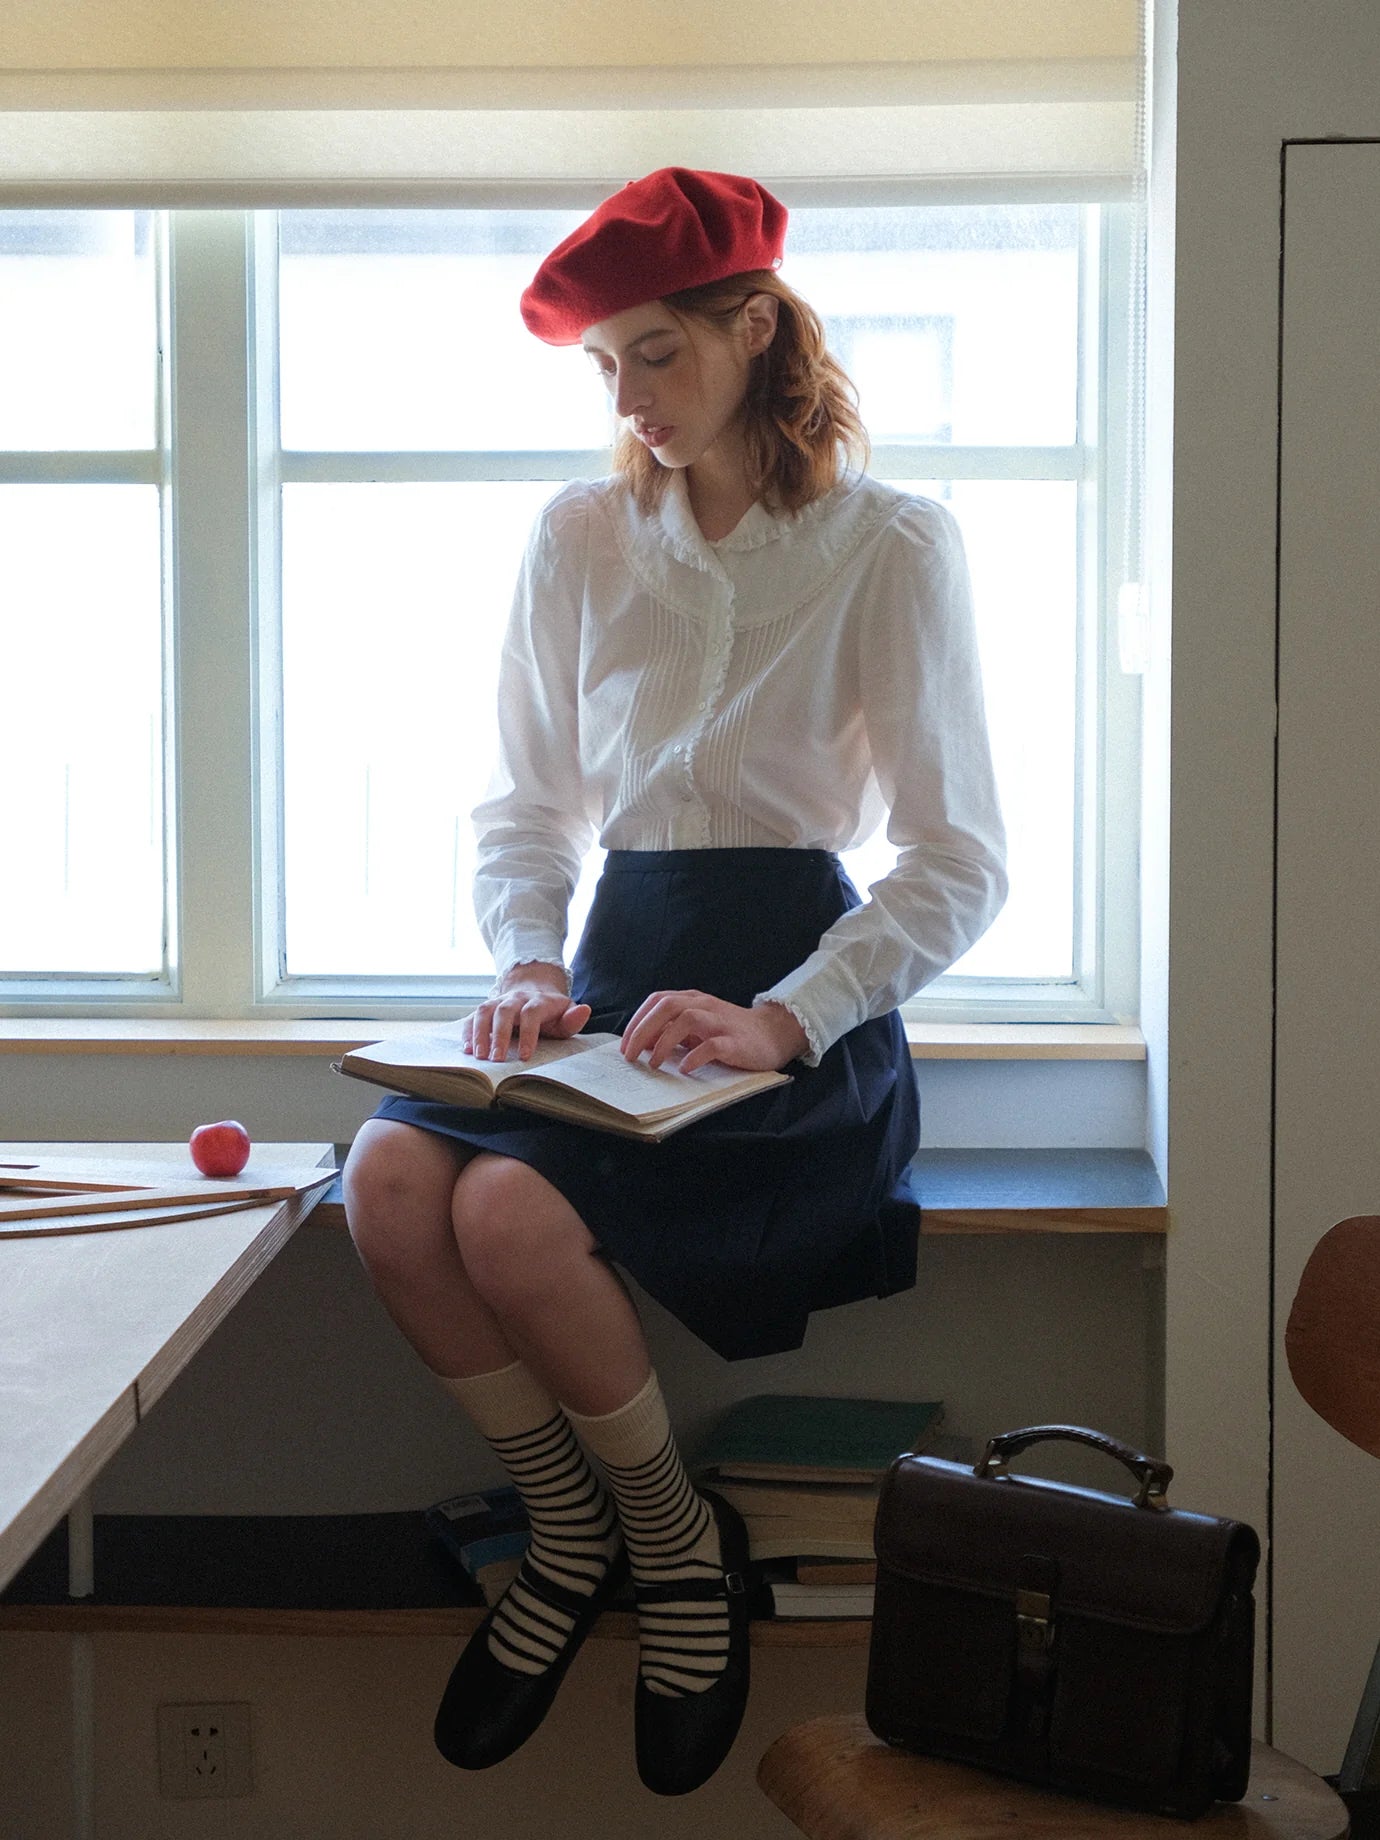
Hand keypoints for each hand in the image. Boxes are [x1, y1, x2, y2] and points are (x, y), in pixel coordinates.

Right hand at [463, 963, 591, 1062]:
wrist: (535, 989)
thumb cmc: (552, 1012)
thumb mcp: (566, 1014)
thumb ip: (573, 1018)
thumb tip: (584, 1010)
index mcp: (539, 1000)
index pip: (531, 1013)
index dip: (528, 1034)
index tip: (524, 1056)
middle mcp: (517, 998)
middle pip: (504, 1011)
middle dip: (499, 1035)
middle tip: (496, 1060)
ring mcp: (499, 1001)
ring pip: (485, 1011)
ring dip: (479, 1034)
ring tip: (478, 1056)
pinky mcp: (487, 1008)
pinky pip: (473, 1016)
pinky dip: (467, 1031)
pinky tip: (466, 1049)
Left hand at [620, 991, 807, 1074]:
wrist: (772, 1034)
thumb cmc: (729, 1031)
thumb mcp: (697, 1027)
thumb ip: (671, 1031)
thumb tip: (641, 1043)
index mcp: (693, 1000)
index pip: (657, 1001)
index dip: (637, 1021)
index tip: (624, 1045)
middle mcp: (704, 1006)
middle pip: (667, 1006)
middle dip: (643, 1031)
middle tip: (630, 1056)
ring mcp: (720, 1022)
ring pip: (687, 1019)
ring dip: (665, 1042)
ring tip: (654, 1064)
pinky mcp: (735, 1041)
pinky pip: (712, 1045)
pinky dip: (695, 1056)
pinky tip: (685, 1068)